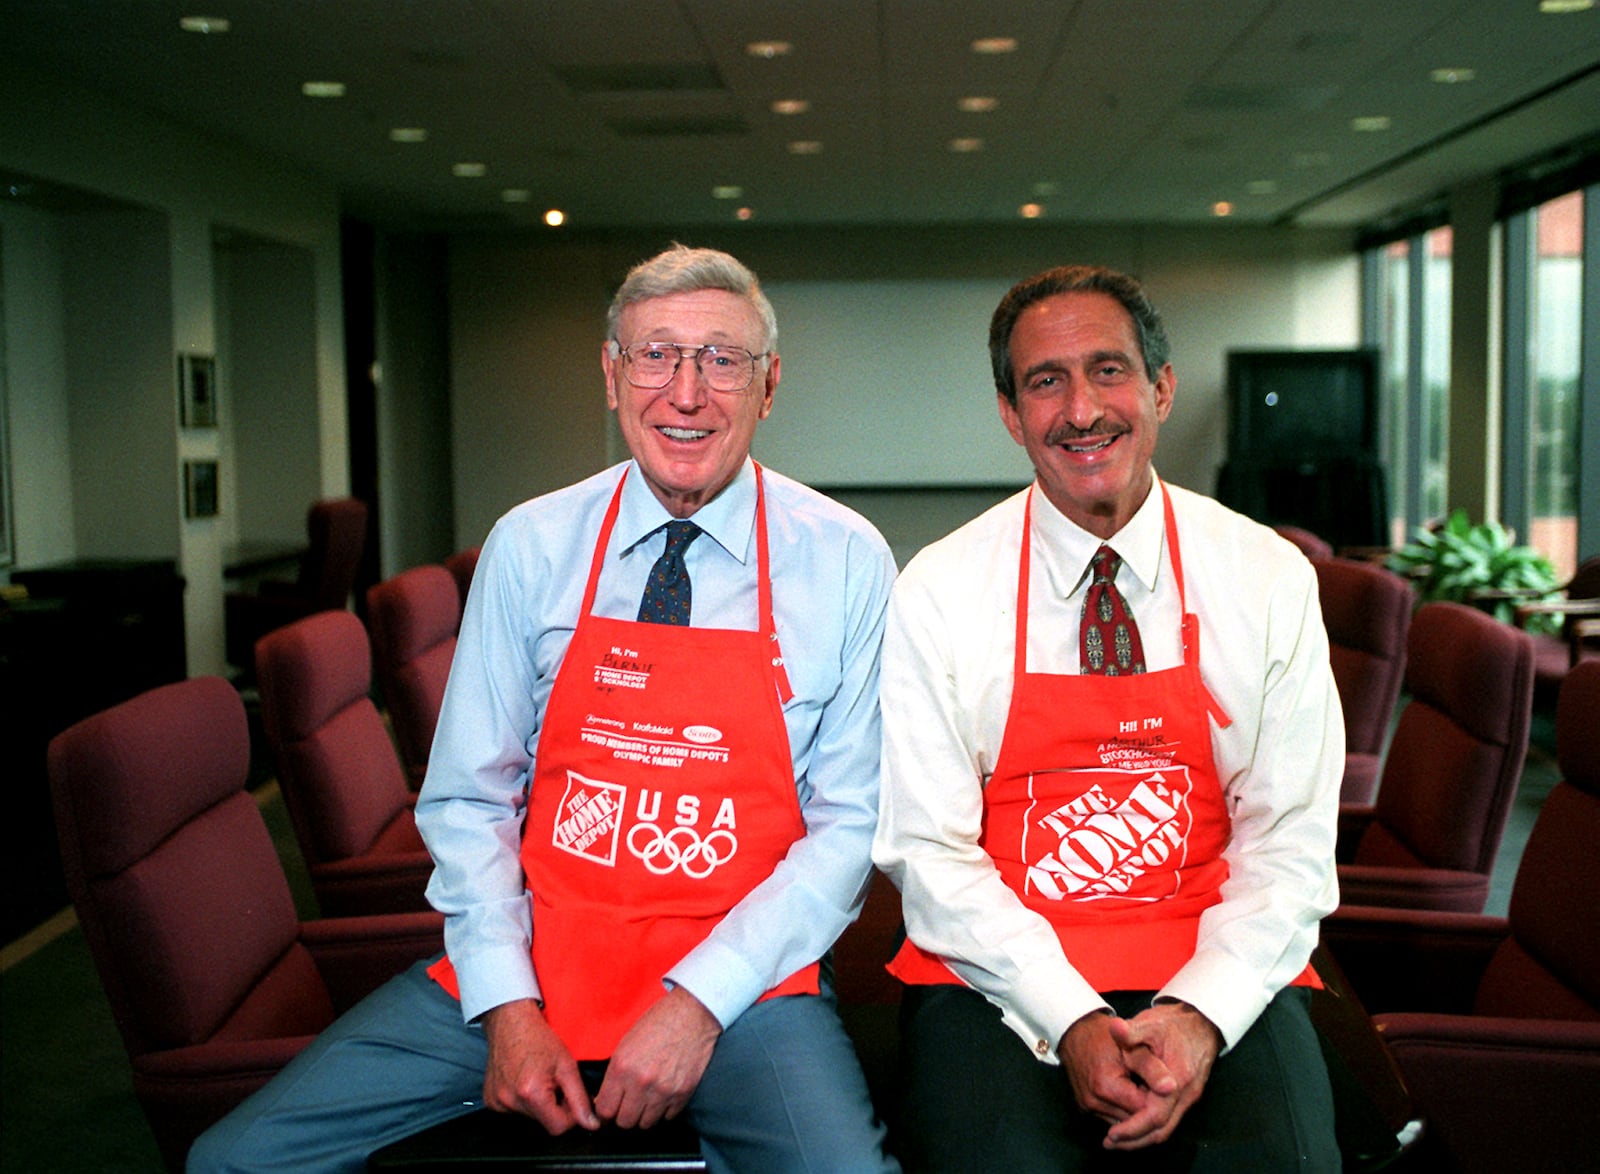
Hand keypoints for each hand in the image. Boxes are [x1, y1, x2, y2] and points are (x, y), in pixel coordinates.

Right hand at [481, 998, 598, 1132]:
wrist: (510, 1021)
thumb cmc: (539, 1038)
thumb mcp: (567, 1066)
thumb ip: (580, 1099)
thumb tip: (591, 1125)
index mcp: (532, 1094)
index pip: (559, 1128)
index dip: (570, 1115)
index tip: (571, 1097)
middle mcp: (510, 1102)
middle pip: (543, 1123)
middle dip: (554, 1108)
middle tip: (554, 1083)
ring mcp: (497, 1103)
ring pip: (530, 1118)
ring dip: (539, 1104)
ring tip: (538, 1079)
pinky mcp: (490, 1101)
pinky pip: (513, 1111)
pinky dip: (522, 1101)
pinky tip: (524, 1080)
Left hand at [594, 987, 722, 1128]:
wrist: (692, 1014)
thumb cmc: (657, 1023)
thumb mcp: (626, 1043)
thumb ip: (615, 1074)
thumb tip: (605, 1099)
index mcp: (622, 1067)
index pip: (605, 1110)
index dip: (606, 1111)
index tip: (610, 1108)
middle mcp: (641, 1083)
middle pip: (625, 1122)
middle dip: (624, 1114)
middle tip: (628, 1103)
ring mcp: (663, 1090)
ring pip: (646, 1123)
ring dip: (644, 1114)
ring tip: (647, 1099)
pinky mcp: (683, 1093)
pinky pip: (668, 1116)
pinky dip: (664, 1110)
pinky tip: (663, 1094)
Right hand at [1058, 1009, 1175, 1130]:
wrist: (1076, 1032)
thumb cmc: (1106, 1036)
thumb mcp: (1133, 1047)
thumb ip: (1153, 1069)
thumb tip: (1172, 1088)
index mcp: (1105, 1086)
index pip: (1144, 1109)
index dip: (1157, 1098)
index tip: (1163, 1084)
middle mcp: (1093, 1101)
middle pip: (1134, 1118)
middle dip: (1147, 1106)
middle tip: (1153, 1085)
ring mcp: (1088, 1106)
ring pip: (1124, 1121)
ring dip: (1136, 1109)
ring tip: (1140, 1086)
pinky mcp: (1085, 1108)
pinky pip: (1113, 1116)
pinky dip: (1124, 1107)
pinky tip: (1129, 1090)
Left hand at [1099, 1001, 1221, 1150]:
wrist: (1200, 1022)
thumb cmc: (1173, 1024)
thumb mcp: (1150, 1024)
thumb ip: (1131, 1031)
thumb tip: (1115, 1028)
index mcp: (1177, 1079)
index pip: (1155, 1116)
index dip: (1132, 1128)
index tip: (1111, 1134)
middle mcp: (1186, 1094)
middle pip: (1161, 1130)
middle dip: (1134, 1140)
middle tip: (1109, 1143)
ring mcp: (1188, 1097)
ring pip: (1166, 1128)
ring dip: (1141, 1136)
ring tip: (1116, 1139)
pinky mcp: (1186, 1096)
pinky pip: (1169, 1120)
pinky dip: (1150, 1126)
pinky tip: (1132, 1124)